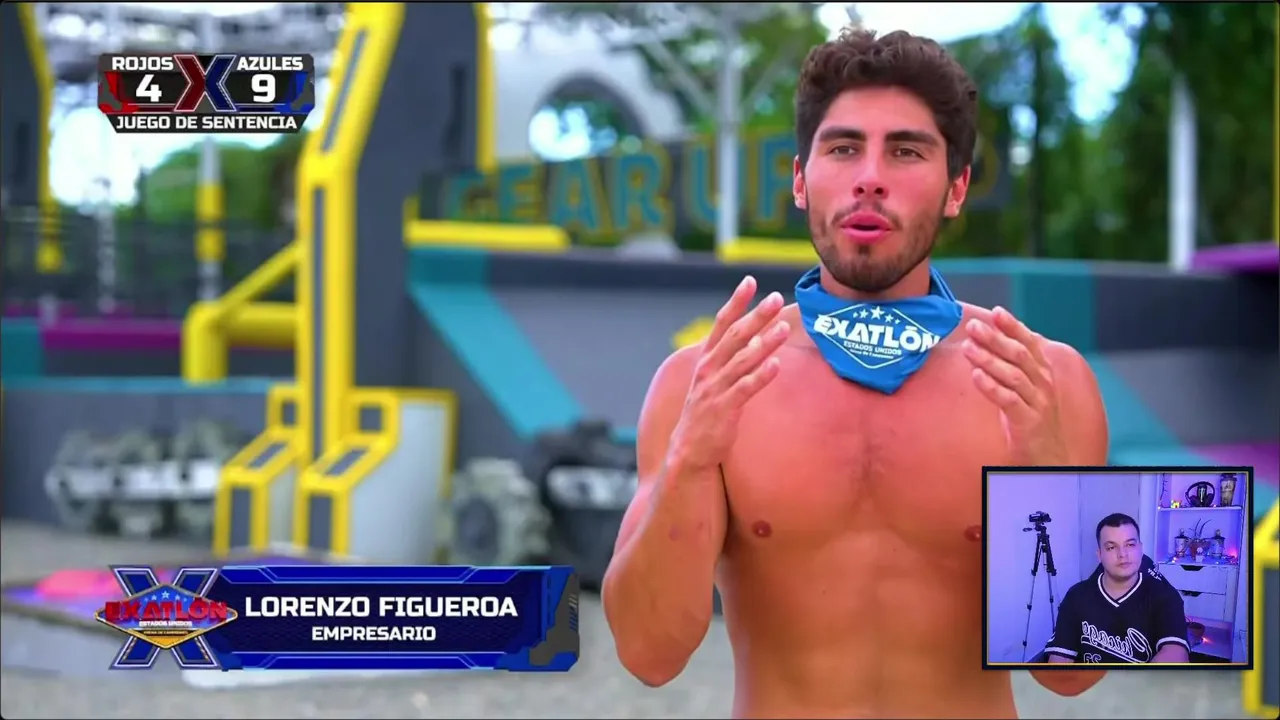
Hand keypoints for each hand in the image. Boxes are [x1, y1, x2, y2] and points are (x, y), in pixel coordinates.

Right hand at [669, 276, 788, 472]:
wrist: (688, 450)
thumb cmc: (707, 413)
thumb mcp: (713, 380)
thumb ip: (730, 359)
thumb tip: (756, 337)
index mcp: (707, 360)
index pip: (721, 324)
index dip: (736, 302)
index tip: (750, 281)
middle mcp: (709, 370)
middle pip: (735, 337)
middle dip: (756, 316)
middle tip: (776, 298)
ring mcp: (715, 389)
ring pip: (742, 360)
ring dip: (764, 343)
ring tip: (784, 328)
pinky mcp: (724, 409)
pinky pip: (745, 390)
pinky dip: (761, 376)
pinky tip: (777, 364)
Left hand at [962, 307, 1067, 464]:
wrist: (1051, 458)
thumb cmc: (1032, 420)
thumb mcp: (1026, 390)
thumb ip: (1014, 368)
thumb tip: (994, 342)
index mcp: (1042, 374)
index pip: (1028, 344)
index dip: (1013, 327)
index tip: (995, 312)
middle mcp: (1043, 385)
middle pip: (1018, 355)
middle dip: (995, 338)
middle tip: (973, 326)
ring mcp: (1037, 403)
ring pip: (1013, 375)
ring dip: (989, 360)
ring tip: (968, 348)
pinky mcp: (1028, 422)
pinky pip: (1009, 401)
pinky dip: (992, 387)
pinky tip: (976, 376)